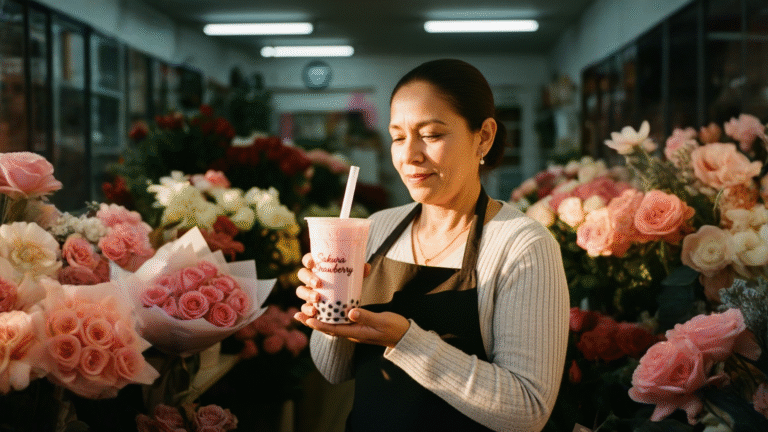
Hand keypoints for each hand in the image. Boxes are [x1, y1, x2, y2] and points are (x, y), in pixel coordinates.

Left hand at [294, 307, 409, 347]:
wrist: (405, 336)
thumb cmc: (395, 329)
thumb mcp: (382, 321)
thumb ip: (366, 317)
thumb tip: (350, 313)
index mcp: (356, 333)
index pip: (332, 329)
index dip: (318, 324)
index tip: (306, 318)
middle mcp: (352, 332)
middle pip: (328, 328)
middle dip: (312, 321)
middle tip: (297, 314)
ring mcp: (355, 329)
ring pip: (332, 324)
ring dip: (319, 318)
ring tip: (306, 310)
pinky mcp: (359, 324)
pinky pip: (340, 321)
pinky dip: (331, 315)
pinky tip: (327, 307)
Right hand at [295, 252, 370, 320]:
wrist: (346, 302)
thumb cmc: (347, 284)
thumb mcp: (354, 278)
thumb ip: (360, 272)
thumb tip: (366, 267)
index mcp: (319, 267)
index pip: (309, 260)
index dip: (308, 260)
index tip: (312, 263)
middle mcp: (310, 278)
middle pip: (302, 274)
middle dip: (308, 278)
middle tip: (318, 284)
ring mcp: (308, 292)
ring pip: (301, 291)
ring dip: (307, 295)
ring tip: (317, 299)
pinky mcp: (310, 306)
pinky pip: (304, 308)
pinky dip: (305, 311)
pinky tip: (311, 314)